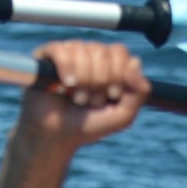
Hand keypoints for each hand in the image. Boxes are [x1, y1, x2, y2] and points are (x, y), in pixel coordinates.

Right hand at [18, 40, 148, 151]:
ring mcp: (69, 53)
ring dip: (83, 81)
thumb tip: (135, 61)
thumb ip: (140, 92)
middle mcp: (90, 54)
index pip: (120, 52)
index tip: (112, 95)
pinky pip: (61, 51)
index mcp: (109, 64)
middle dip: (100, 82)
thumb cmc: (88, 125)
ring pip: (83, 50)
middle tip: (91, 101)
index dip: (118, 74)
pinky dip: (67, 68)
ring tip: (78, 99)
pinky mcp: (47, 56)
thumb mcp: (123, 115)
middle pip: (103, 52)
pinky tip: (66, 85)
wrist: (57, 137)